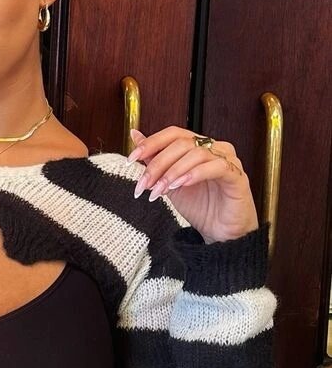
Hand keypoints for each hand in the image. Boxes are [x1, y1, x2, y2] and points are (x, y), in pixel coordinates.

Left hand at [128, 127, 258, 243]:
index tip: (131, 159)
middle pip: (182, 143)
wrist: (220, 234)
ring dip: (172, 172)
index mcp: (198, 146)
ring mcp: (227, 160)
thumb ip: (154, 159)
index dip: (150, 143)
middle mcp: (214, 148)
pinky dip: (194, 174)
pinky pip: (216, 167)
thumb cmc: (200, 207)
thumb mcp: (168, 182)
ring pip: (196, 153)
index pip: (173, 134)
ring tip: (159, 190)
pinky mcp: (237, 175)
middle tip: (144, 184)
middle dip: (158, 164)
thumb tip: (135, 135)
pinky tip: (180, 186)